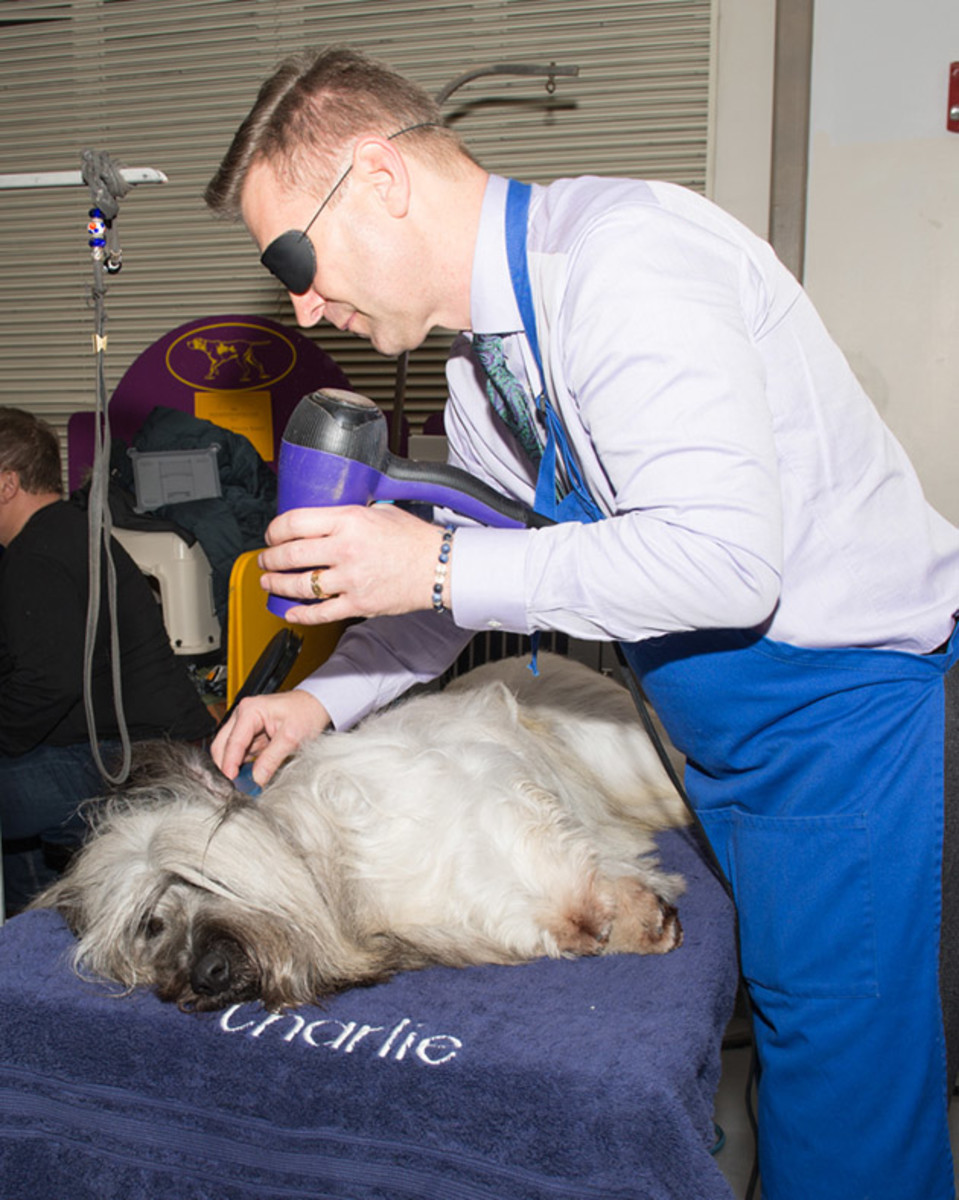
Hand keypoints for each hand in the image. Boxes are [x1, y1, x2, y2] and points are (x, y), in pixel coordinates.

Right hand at [211, 689, 330, 786]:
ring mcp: (245, 726)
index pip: (233, 741)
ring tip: (244, 784)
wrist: (317, 705)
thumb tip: (256, 779)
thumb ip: (272, 759)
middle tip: (234, 786)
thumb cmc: (306, 712)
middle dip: (226, 766)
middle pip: (222, 745)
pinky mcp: (251, 736)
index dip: (229, 763)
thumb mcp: (292, 738)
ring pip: (229, 751)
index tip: (230, 781)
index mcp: (249, 710)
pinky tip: (250, 776)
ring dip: (234, 767)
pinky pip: (241, 754)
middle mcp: (243, 716)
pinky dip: (243, 766)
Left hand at [256, 504, 447, 624]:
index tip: (271, 535)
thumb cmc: (415, 540)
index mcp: (349, 521)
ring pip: (299, 585)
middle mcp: (345, 550)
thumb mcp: (381, 511)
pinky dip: (300, 614)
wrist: (440, 568)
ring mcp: (350, 580)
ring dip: (277, 585)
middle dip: (270, 559)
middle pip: (290, 554)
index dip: (274, 530)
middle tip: (265, 560)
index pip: (295, 522)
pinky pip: (320, 612)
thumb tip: (326, 518)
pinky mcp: (358, 604)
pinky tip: (290, 611)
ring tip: (269, 583)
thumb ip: (350, 515)